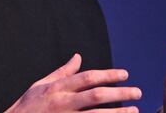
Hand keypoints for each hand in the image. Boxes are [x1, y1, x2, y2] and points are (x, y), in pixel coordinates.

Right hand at [5, 53, 141, 112]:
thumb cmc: (27, 106)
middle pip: (96, 96)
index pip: (88, 78)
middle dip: (119, 93)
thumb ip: (63, 72)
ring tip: (135, 111)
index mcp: (58, 88)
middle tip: (137, 92)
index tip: (125, 74)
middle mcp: (62, 103)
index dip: (108, 75)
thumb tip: (78, 56)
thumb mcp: (41, 85)